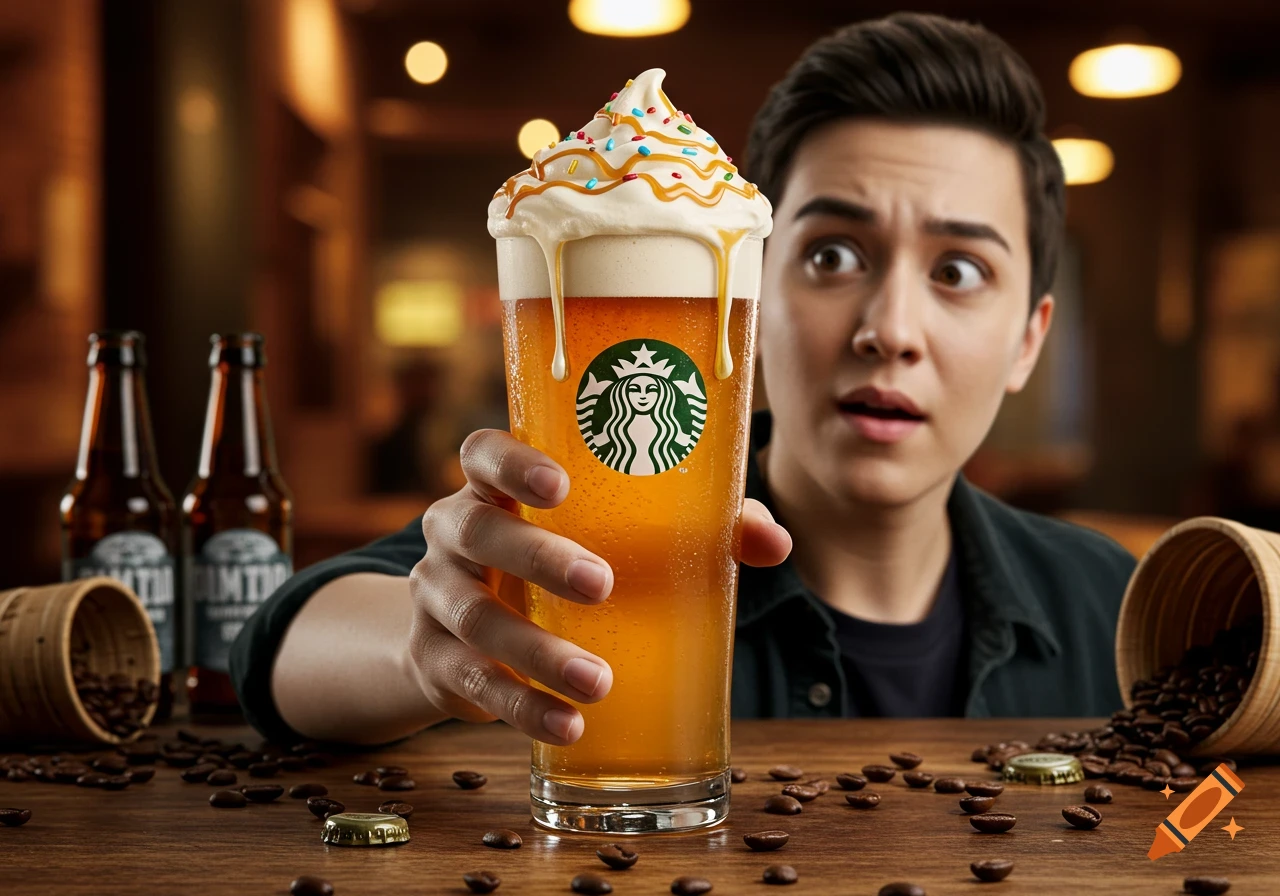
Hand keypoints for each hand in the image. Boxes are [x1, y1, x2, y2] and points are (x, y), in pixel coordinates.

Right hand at [407, 429, 790, 745]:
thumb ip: (695, 527)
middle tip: (603, 584)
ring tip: (599, 681)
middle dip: (538, 557)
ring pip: (474, 616)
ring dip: (538, 651)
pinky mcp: (433, 661)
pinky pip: (471, 682)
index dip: (510, 461)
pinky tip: (569, 725)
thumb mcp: (612, 535)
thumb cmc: (563, 559)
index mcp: (495, 487)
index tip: (557, 483)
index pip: (482, 452)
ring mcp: (436, 597)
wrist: (460, 634)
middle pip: (478, 530)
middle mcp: (455, 532)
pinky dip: (522, 707)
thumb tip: (775, 546)